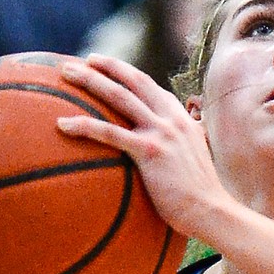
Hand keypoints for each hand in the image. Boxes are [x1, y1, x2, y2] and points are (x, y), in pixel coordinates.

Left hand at [56, 54, 235, 239]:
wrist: (212, 212)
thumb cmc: (200, 197)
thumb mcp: (193, 162)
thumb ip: (178, 149)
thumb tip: (164, 156)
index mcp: (181, 119)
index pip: (150, 87)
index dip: (126, 73)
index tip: (106, 67)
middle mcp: (172, 118)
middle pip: (133, 81)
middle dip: (105, 66)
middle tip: (80, 61)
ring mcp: (161, 132)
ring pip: (119, 97)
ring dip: (90, 81)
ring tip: (65, 73)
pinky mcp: (149, 151)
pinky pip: (109, 133)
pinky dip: (84, 125)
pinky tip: (62, 124)